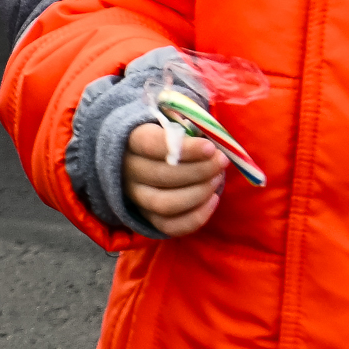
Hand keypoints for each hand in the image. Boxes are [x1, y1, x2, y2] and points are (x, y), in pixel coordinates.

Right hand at [121, 117, 224, 235]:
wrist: (142, 156)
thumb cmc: (164, 136)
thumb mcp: (169, 122)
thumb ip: (186, 127)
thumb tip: (215, 139)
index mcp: (129, 140)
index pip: (151, 145)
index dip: (184, 149)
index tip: (210, 148)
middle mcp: (127, 170)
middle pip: (162, 176)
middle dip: (199, 170)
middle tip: (221, 162)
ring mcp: (136, 196)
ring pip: (165, 204)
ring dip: (198, 193)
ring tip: (216, 179)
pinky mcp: (147, 217)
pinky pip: (170, 226)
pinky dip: (196, 218)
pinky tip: (213, 201)